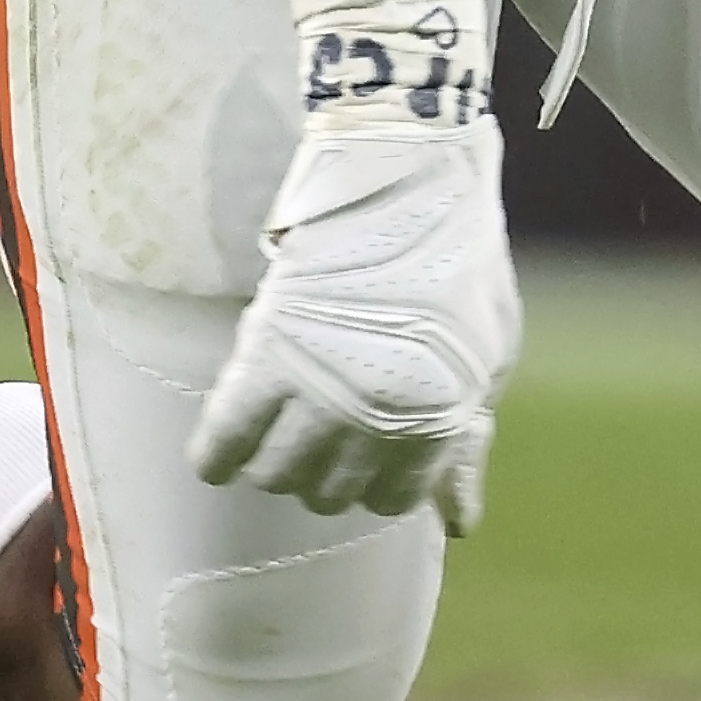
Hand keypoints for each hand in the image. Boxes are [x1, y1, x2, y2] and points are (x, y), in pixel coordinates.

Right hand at [190, 0, 517, 532]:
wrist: (411, 178)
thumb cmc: (457, 264)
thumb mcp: (485, 357)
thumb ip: (467, 441)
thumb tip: (459, 523)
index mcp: (440, 414)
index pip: (397, 499)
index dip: (381, 484)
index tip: (370, 458)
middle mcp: (379, 411)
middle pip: (329, 492)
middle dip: (326, 475)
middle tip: (321, 439)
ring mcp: (320, 385)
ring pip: (277, 473)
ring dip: (274, 468)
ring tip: (277, 440)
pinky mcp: (267, 351)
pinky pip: (226, 435)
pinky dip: (215, 456)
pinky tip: (216, 460)